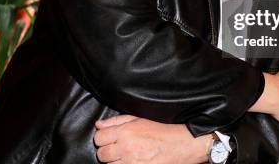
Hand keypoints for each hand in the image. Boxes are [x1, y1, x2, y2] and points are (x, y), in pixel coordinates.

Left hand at [94, 115, 211, 163]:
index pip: (98, 138)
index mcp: (124, 132)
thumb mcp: (138, 119)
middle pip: (101, 154)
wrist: (180, 145)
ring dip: (115, 161)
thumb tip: (99, 125)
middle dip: (107, 151)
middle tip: (117, 148)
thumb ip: (116, 121)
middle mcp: (125, 148)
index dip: (103, 138)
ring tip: (126, 156)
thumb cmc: (161, 131)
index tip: (109, 139)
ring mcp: (130, 163)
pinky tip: (131, 161)